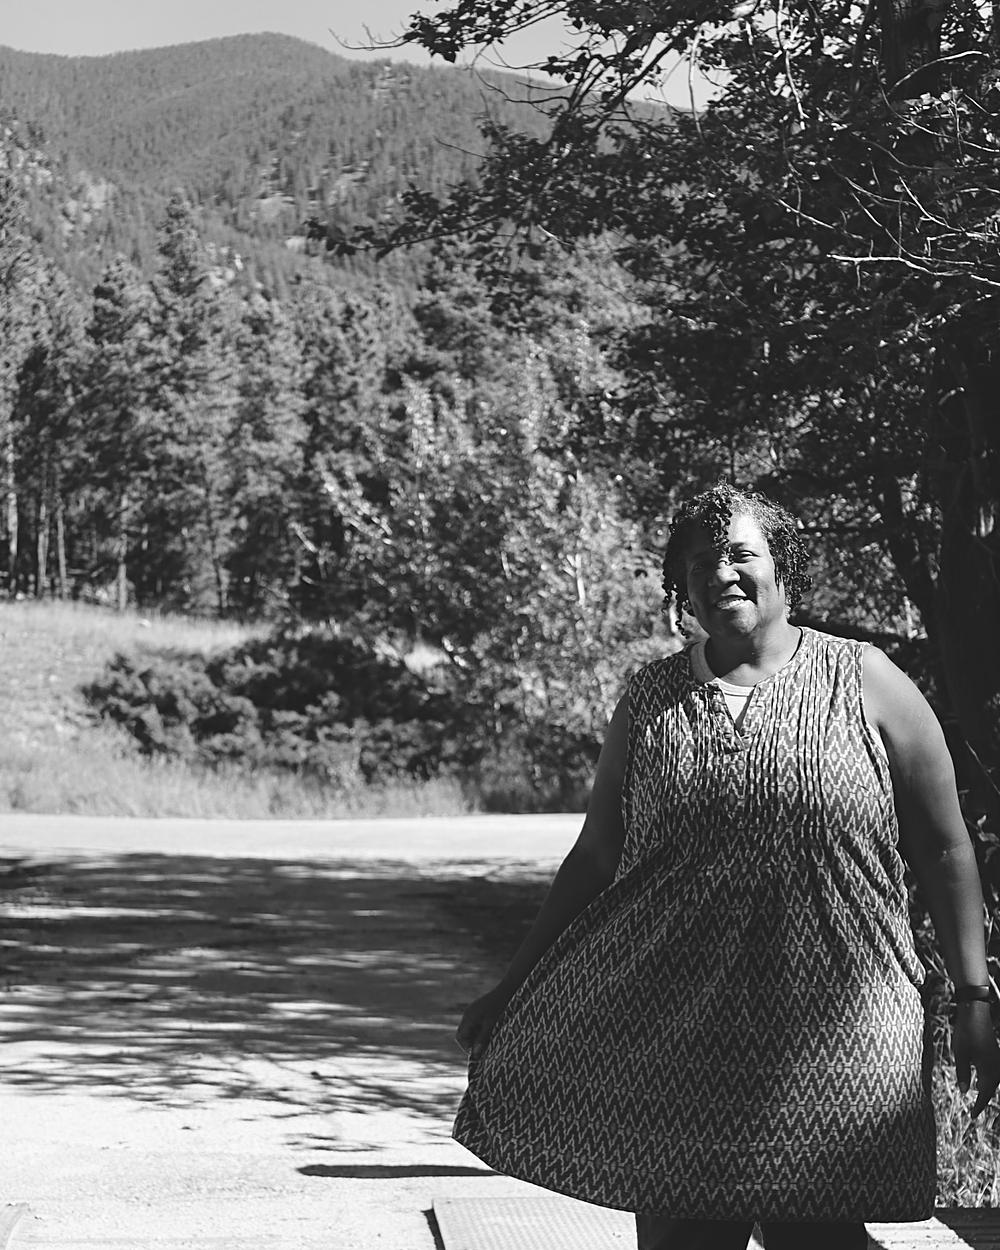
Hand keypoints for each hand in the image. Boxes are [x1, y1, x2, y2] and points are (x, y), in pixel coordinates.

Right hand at [455, 984, 511, 1060]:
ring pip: (469, 1030)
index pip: (460, 1038)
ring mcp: (472, 1011)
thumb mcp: (491, 1025)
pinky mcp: (478, 1010)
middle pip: (463, 1034)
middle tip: (482, 1050)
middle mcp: (468, 1014)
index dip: (466, 1048)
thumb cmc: (499, 1007)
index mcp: (468, 1018)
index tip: (477, 1055)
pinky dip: (479, 1031)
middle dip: (471, 1043)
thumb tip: (474, 1054)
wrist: (507, 990)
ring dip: (476, 1038)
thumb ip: (482, 1039)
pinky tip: (489, 1033)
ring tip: (487, 1042)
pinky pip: (474, 1024)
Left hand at [954, 1001, 999, 1117]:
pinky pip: (994, 1073)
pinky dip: (987, 1080)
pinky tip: (979, 1081)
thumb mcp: (960, 1055)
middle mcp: (997, 1068)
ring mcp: (997, 1061)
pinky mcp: (995, 1054)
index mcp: (989, 1071)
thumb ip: (962, 1074)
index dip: (978, 1107)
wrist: (976, 1013)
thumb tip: (964, 1092)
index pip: (984, 1095)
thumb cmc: (966, 1033)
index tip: (972, 1116)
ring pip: (993, 1081)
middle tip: (974, 1112)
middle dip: (983, 1100)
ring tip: (977, 1099)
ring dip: (986, 1090)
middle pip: (991, 1090)